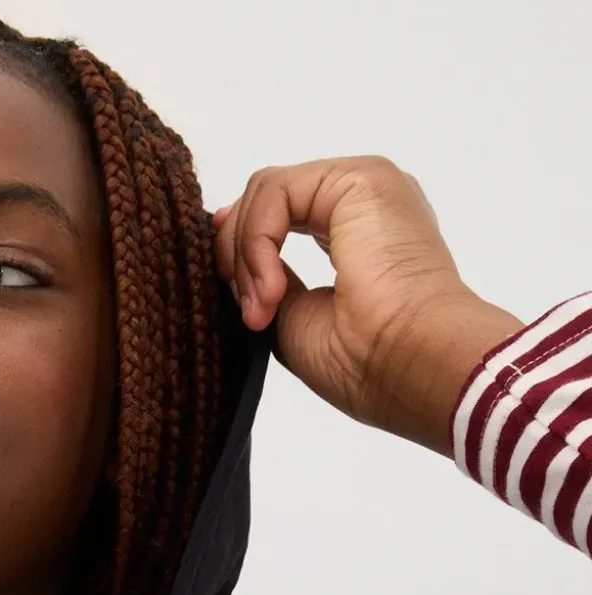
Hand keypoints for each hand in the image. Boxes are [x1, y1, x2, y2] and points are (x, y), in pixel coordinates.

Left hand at [212, 156, 522, 454]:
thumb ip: (267, 282)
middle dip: (238, 256)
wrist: (411, 365)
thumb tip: (234, 262)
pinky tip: (272, 290)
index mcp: (360, 233)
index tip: (241, 304)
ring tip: (262, 311)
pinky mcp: (359, 179)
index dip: (242, 250)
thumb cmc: (368, 362)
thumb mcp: (294, 320)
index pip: (281, 217)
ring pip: (265, 193)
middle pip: (269, 199)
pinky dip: (257, 243)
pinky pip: (275, 191)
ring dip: (246, 257)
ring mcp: (364, 185)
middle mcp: (365, 203)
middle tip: (250, 314)